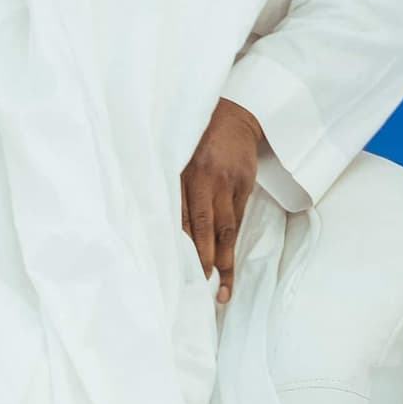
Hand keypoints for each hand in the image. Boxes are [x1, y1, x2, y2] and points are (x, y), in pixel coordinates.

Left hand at [179, 98, 265, 303]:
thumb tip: (157, 223)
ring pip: (227, 227)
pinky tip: (228, 258)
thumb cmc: (192, 137)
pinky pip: (238, 217)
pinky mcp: (245, 185)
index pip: (182, 217)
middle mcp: (207, 179)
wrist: (233, 115)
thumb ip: (167, 186)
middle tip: (204, 288)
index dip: (183, 245)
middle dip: (205, 259)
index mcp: (183, 173)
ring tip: (224, 285)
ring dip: (224, 258)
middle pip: (206, 227)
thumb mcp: (173, 155)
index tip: (180, 270)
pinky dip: (232, 239)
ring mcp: (229, 183)